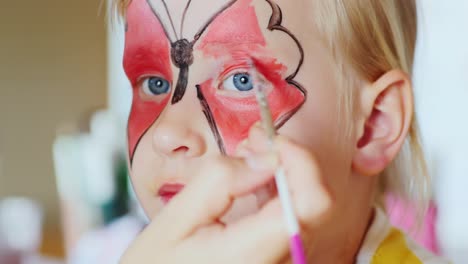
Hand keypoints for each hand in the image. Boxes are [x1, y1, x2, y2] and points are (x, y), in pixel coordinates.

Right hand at [120, 125, 333, 263]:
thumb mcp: (174, 221)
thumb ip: (218, 182)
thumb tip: (265, 157)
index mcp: (252, 255)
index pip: (311, 202)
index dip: (300, 161)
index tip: (270, 140)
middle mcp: (277, 263)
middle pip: (313, 203)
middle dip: (289, 161)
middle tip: (254, 142)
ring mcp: (280, 262)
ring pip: (304, 209)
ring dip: (283, 173)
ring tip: (248, 156)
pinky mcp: (274, 259)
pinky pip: (290, 219)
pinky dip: (277, 191)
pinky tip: (252, 181)